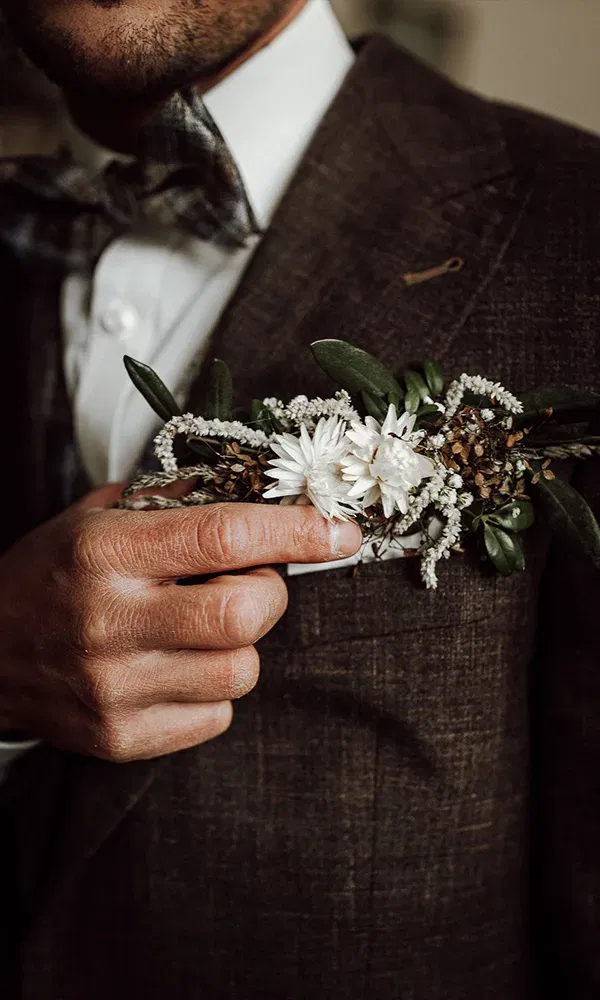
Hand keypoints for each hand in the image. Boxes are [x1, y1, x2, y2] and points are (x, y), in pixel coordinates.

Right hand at [0, 487, 360, 761]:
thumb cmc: (51, 575)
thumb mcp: (99, 518)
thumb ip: (179, 505)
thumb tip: (269, 499)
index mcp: (108, 554)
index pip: (225, 535)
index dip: (296, 530)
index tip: (337, 529)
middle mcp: (110, 623)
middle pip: (245, 614)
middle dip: (269, 593)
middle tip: (246, 582)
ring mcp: (115, 689)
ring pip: (240, 671)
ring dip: (240, 643)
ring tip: (197, 627)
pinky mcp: (122, 737)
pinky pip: (217, 716)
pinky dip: (215, 689)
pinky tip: (178, 666)